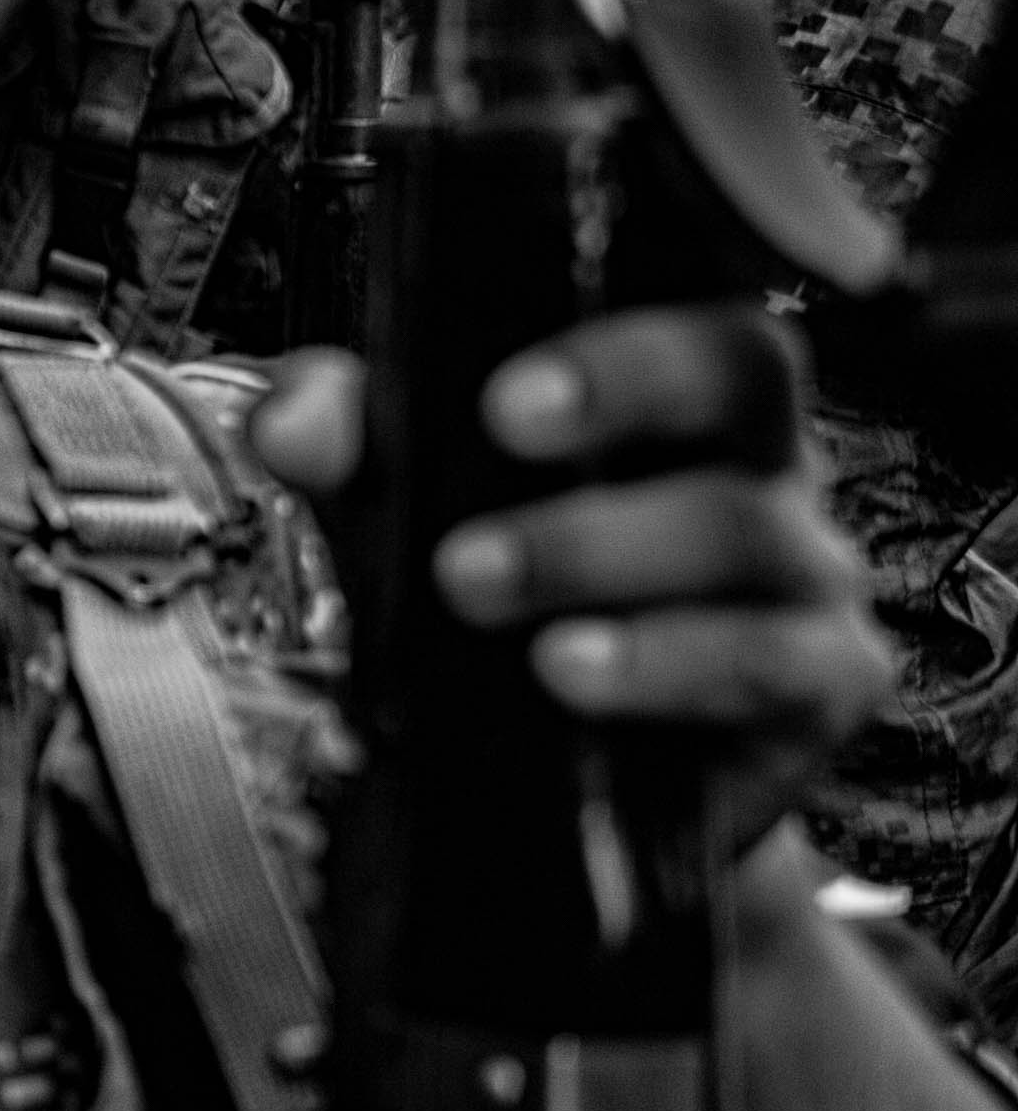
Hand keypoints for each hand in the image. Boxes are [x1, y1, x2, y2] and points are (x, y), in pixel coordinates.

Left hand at [248, 302, 889, 819]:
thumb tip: (289, 420)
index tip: (500, 398)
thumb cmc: (507, 605)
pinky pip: (779, 664)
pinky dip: (666, 665)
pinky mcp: (820, 693)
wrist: (556, 783)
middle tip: (486, 467)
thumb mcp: (411, 512)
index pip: (700, 326)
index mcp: (689, 409)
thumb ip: (351, 445)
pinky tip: (568, 673)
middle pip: (750, 394)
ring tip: (477, 588)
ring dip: (604, 554)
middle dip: (620, 402)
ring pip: (750, 536)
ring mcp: (807, 584)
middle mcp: (769, 475)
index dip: (622, 350)